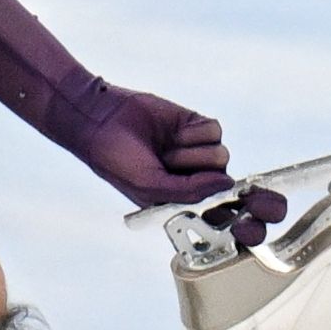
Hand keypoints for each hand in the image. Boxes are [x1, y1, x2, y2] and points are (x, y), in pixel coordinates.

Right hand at [44, 80, 235, 207]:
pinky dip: (192, 132)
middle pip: (222, 177)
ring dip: (190, 152)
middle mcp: (194, 176)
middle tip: (165, 165)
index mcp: (183, 200)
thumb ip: (190, 191)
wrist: (102, 121)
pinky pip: (213, 130)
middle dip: (194, 172)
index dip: (223, 205)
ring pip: (220, 154)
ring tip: (166, 150)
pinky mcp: (195, 125)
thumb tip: (227, 183)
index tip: (216, 202)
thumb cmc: (119, 161)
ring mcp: (196, 150)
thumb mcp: (150, 186)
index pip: (217, 208)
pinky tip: (173, 133)